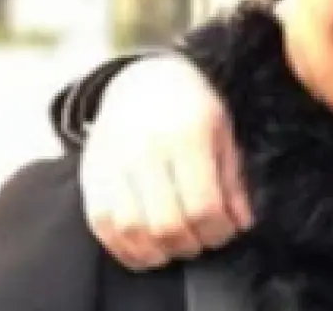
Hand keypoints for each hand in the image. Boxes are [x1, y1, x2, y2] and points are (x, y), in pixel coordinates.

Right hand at [78, 54, 251, 269]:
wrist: (143, 79)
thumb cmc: (191, 108)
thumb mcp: (222, 133)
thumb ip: (232, 181)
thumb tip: (240, 223)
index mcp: (186, 136)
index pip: (202, 205)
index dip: (218, 230)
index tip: (225, 231)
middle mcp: (146, 150)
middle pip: (166, 223)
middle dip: (189, 244)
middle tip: (200, 241)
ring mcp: (113, 162)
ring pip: (130, 228)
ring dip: (155, 252)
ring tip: (173, 249)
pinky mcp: (91, 173)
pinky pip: (101, 223)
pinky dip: (122, 247)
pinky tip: (143, 251)